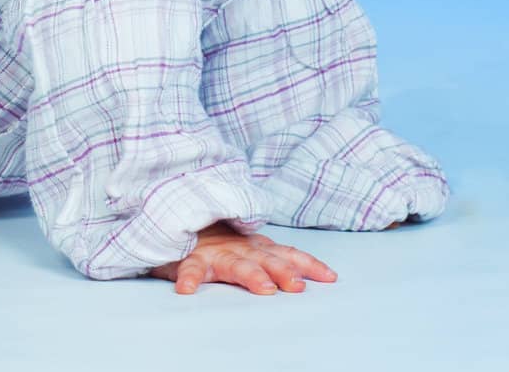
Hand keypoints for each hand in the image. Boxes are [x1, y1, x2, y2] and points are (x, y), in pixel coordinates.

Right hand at [147, 221, 338, 295]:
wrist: (178, 218)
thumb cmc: (216, 241)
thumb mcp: (247, 247)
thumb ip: (270, 257)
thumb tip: (306, 276)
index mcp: (255, 246)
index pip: (287, 253)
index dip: (308, 264)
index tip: (329, 276)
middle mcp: (239, 247)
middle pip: (265, 259)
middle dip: (283, 271)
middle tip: (297, 285)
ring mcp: (214, 252)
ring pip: (234, 264)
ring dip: (250, 274)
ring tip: (264, 288)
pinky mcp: (189, 258)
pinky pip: (188, 268)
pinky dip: (188, 277)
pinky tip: (187, 289)